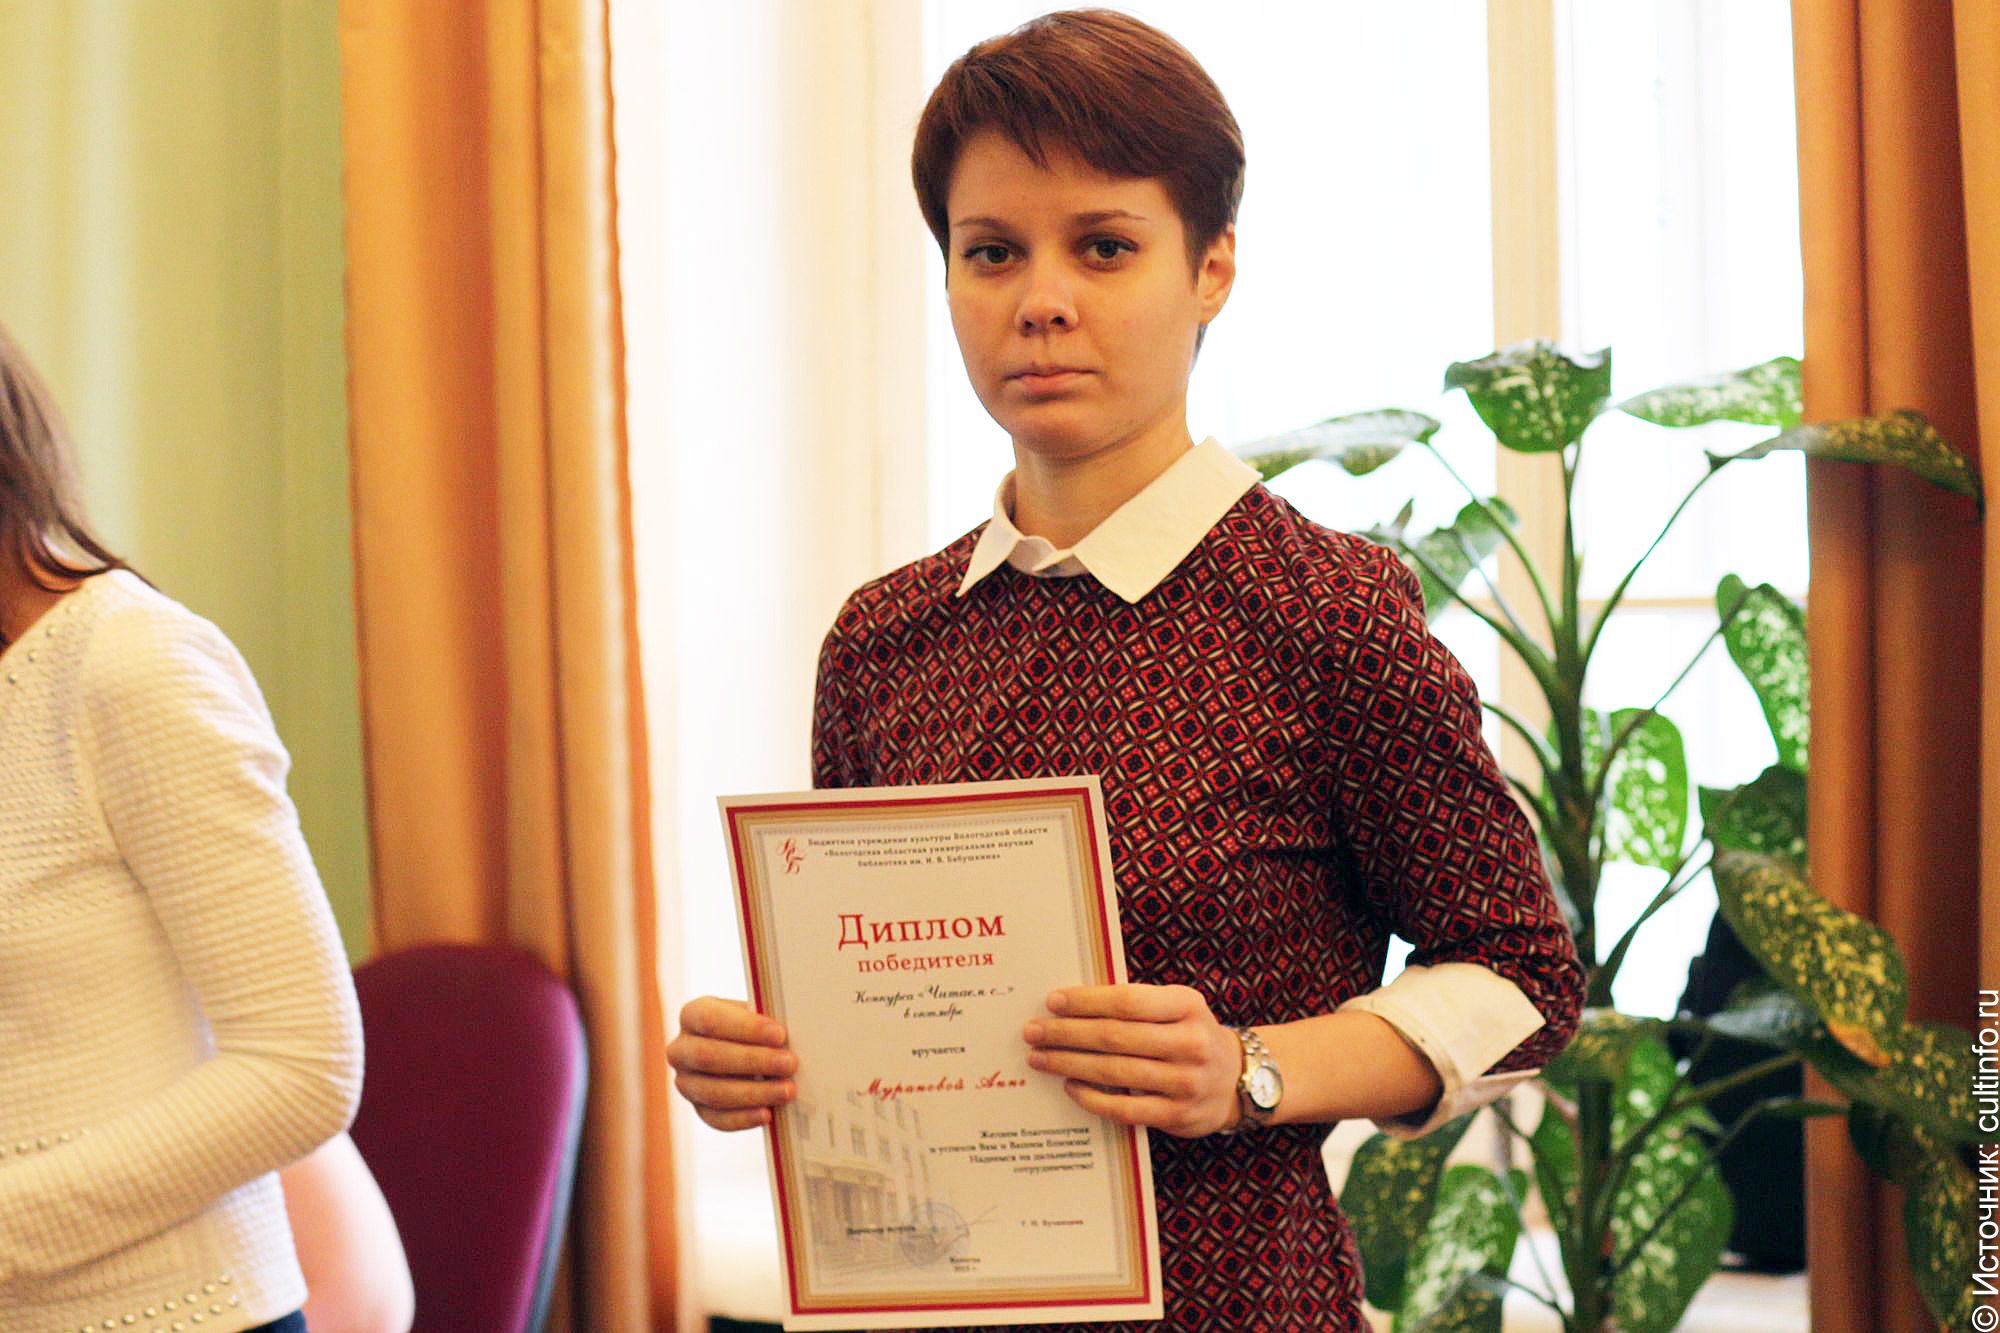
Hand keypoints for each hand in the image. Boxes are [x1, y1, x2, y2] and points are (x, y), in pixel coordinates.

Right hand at [666, 996, 796, 1130]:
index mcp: (692, 1015)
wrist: (745, 1050)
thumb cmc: (753, 1029)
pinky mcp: (698, 1108)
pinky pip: (716, 1118)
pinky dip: (743, 1118)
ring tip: (786, 1090)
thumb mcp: (755, 1017)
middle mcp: (681, 1050)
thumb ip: (764, 1024)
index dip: (745, 1028)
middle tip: (789, 1063)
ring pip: (713, 1092)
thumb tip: (787, 1039)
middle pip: (709, 1056)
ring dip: (754, 1093)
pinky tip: (767, 1114)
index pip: (709, 1019)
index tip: (780, 1034)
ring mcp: (686, 1082)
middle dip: (753, 1061)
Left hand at [1022, 984, 1243, 1137]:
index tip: (1053, 1002)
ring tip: (1040, 1057)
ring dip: (1069, 1063)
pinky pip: (1124, 1108)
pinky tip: (1069, 1086)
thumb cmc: (1191, 1034)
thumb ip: (1137, 1003)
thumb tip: (1072, 1003)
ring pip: (1114, 1072)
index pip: (1127, 1001)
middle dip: (1067, 1033)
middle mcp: (1189, 1043)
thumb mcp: (1178, 1007)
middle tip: (1033, 1031)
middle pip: (1115, 1037)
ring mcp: (1185, 1082)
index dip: (1086, 1001)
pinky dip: (1091, 1097)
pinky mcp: (1177, 1115)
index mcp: (1187, 1005)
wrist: (1238, 1079)